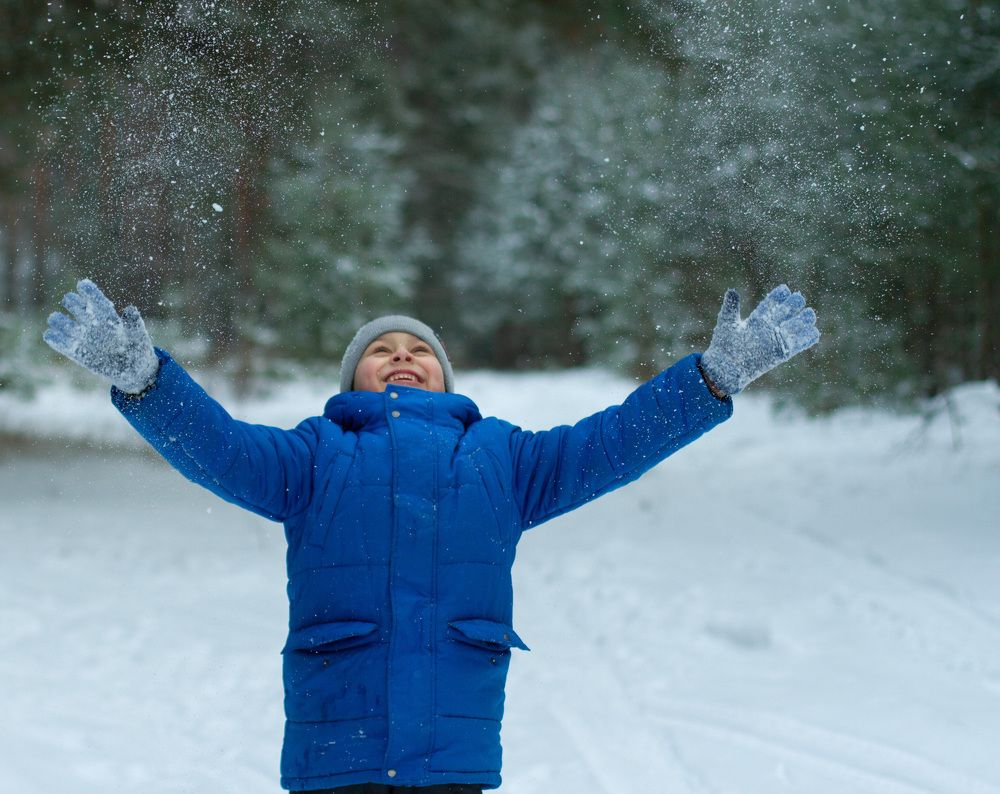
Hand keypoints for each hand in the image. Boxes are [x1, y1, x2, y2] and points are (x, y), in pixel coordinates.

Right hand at [43, 278, 159, 394]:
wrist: (133, 370)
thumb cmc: (137, 348)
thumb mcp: (138, 335)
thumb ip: (133, 323)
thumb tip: (130, 310)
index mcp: (107, 315)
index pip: (96, 300)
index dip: (89, 292)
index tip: (82, 284)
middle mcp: (92, 323)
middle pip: (76, 306)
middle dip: (72, 303)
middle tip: (70, 301)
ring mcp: (83, 337)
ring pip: (63, 323)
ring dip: (58, 320)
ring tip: (55, 318)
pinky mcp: (77, 353)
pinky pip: (61, 344)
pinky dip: (54, 339)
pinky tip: (50, 334)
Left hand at [700, 284, 819, 395]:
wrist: (725, 368)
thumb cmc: (723, 346)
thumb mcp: (727, 324)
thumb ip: (731, 307)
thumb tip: (732, 291)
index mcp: (756, 319)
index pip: (770, 304)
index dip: (778, 297)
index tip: (785, 289)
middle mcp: (768, 328)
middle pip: (785, 313)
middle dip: (793, 305)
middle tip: (799, 298)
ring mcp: (775, 340)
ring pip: (794, 327)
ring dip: (803, 320)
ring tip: (810, 314)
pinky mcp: (781, 353)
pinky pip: (797, 345)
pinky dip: (806, 340)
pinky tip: (814, 332)